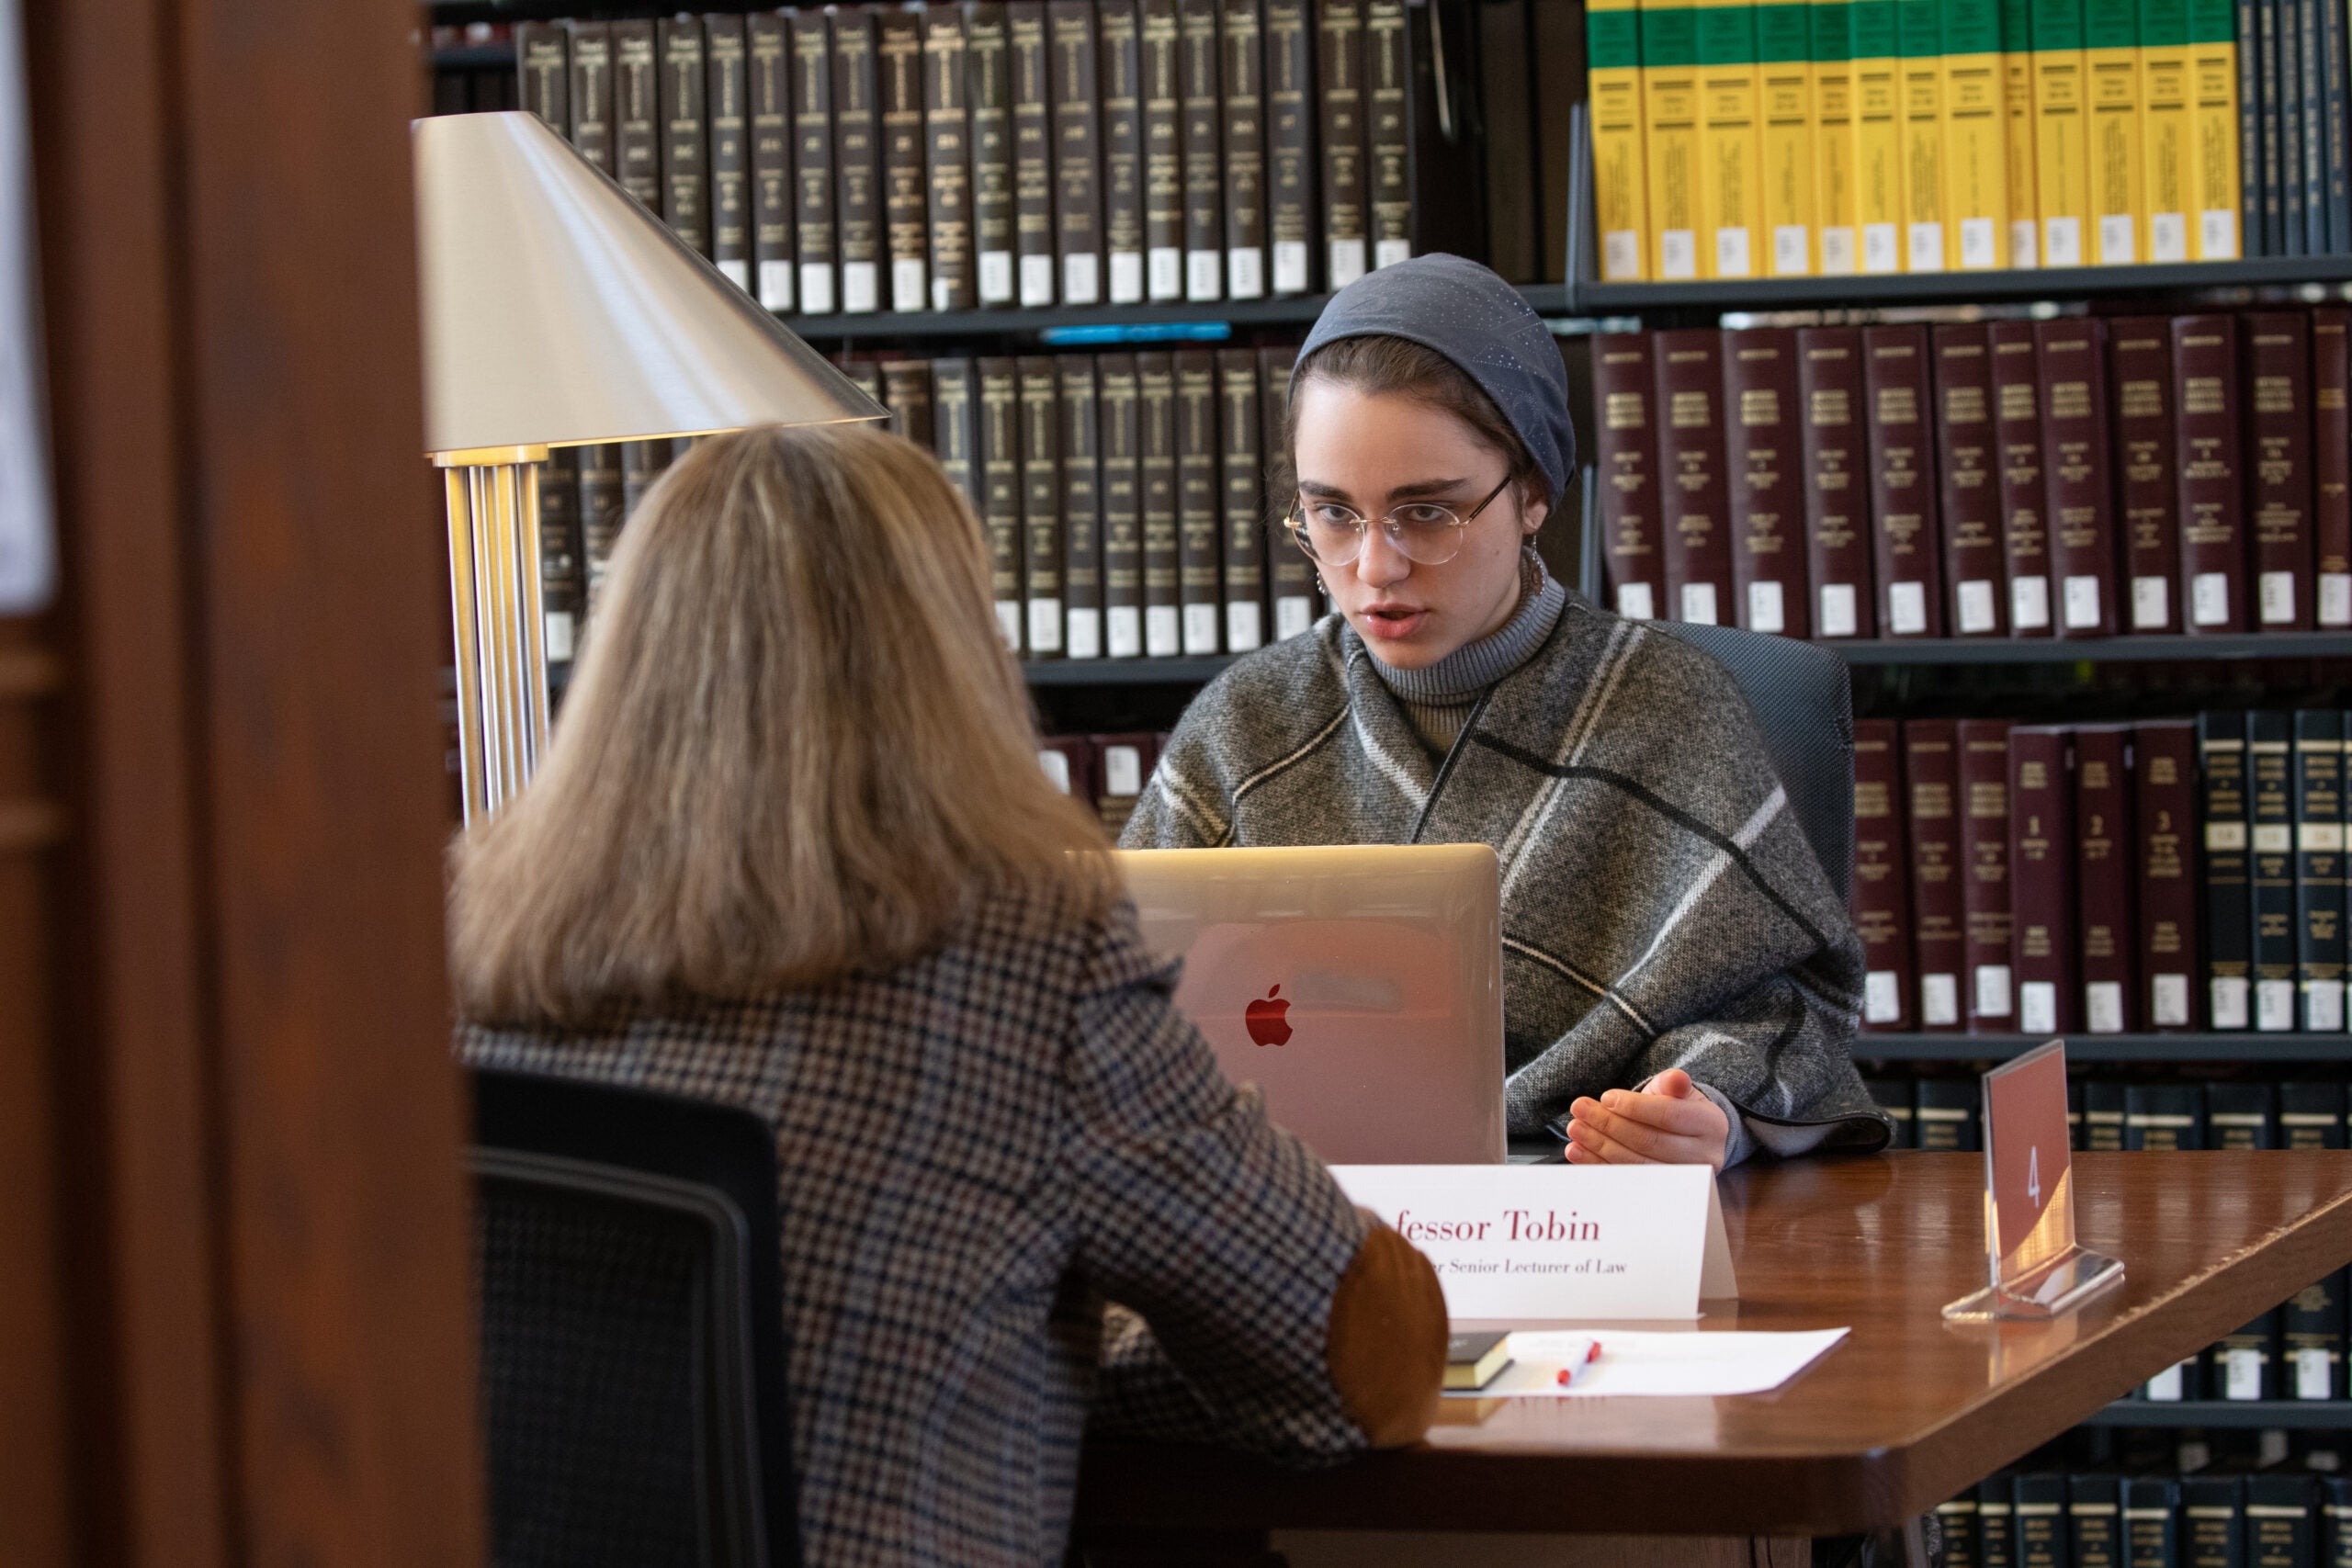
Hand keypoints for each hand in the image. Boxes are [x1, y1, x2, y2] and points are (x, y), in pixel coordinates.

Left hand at [1563, 1069, 1730, 1169]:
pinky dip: (1598, 1166)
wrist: (1684, 1139)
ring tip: (1575, 1129)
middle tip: (1580, 1109)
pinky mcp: (1660, 1195)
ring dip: (1599, 1146)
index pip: (1669, 1115)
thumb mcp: (1677, 1091)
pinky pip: (1625, 1181)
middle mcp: (1704, 1157)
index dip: (1635, 1107)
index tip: (1606, 1097)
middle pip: (1650, 1141)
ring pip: (1637, 1165)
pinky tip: (1577, 1151)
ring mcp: (1684, 1181)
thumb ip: (1672, 1083)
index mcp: (1710, 1124)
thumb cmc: (1677, 1109)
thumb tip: (1676, 1079)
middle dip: (1610, 1125)